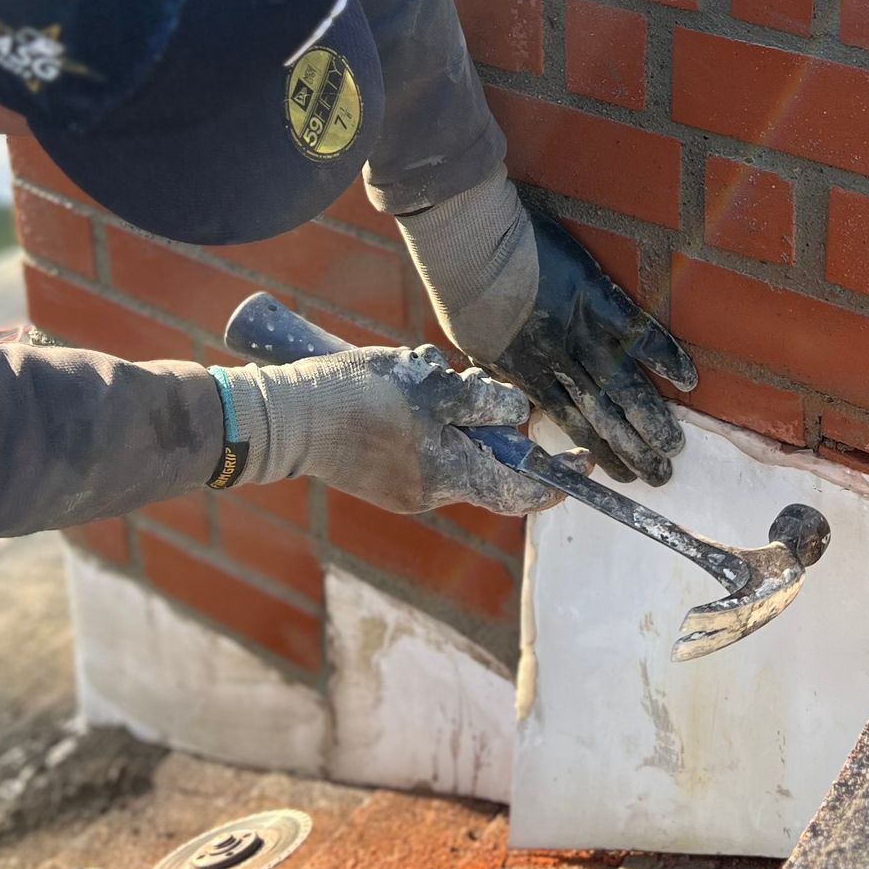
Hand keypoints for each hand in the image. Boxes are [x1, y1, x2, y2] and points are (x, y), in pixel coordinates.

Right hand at [223, 343, 562, 518]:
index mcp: (449, 475)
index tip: (583, 466)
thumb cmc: (359, 397)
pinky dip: (428, 424)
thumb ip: (479, 403)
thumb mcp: (429, 387)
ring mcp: (401, 488)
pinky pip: (422, 451)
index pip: (518, 490)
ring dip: (455, 417)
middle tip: (474, 383)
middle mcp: (430, 493)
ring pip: (451, 451)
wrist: (285, 418)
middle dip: (491, 424)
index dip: (555, 479)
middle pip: (484, 463)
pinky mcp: (378, 475)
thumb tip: (517, 415)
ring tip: (428, 376)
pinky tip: (401, 390)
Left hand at [494, 213, 696, 486]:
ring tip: (673, 448)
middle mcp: (558, 360)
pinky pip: (636, 331)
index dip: (596, 448)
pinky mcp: (594, 297)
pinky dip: (663, 355)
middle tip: (658, 476)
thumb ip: (499, 360)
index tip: (618, 473)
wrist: (468, 245)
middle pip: (602, 414)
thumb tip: (508, 376)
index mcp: (526, 371)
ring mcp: (578, 330)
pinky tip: (687, 380)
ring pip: (621, 386)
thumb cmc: (463, 283)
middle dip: (632, 448)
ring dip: (650, 419)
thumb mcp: (474, 335)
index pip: (570, 420)